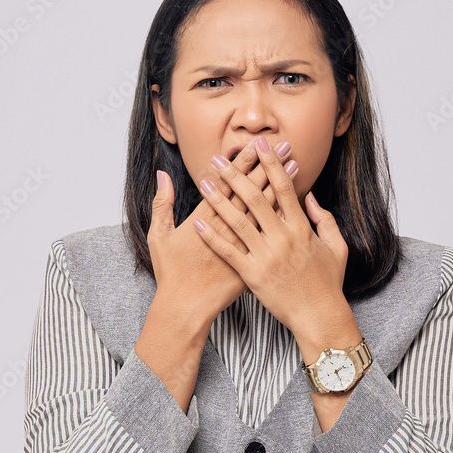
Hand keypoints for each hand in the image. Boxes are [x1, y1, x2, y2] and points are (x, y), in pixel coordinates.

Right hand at [147, 141, 294, 322]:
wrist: (185, 308)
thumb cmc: (171, 274)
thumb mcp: (159, 237)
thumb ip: (161, 205)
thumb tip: (162, 176)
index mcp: (202, 220)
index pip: (226, 184)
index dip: (241, 163)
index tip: (254, 145)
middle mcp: (226, 230)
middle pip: (251, 191)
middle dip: (267, 166)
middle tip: (282, 145)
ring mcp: (242, 247)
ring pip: (265, 210)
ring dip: (280, 187)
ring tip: (293, 166)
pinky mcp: (252, 262)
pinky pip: (270, 237)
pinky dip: (281, 220)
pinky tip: (293, 207)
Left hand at [191, 136, 349, 332]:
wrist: (320, 316)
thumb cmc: (328, 282)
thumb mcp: (336, 246)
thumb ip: (323, 218)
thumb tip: (309, 196)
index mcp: (301, 228)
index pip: (284, 187)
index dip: (271, 164)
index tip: (260, 145)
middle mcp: (282, 238)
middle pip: (255, 198)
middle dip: (236, 175)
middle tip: (219, 159)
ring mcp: (266, 256)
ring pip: (238, 221)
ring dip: (218, 200)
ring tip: (203, 182)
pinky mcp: (252, 275)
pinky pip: (228, 252)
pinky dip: (212, 237)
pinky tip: (196, 223)